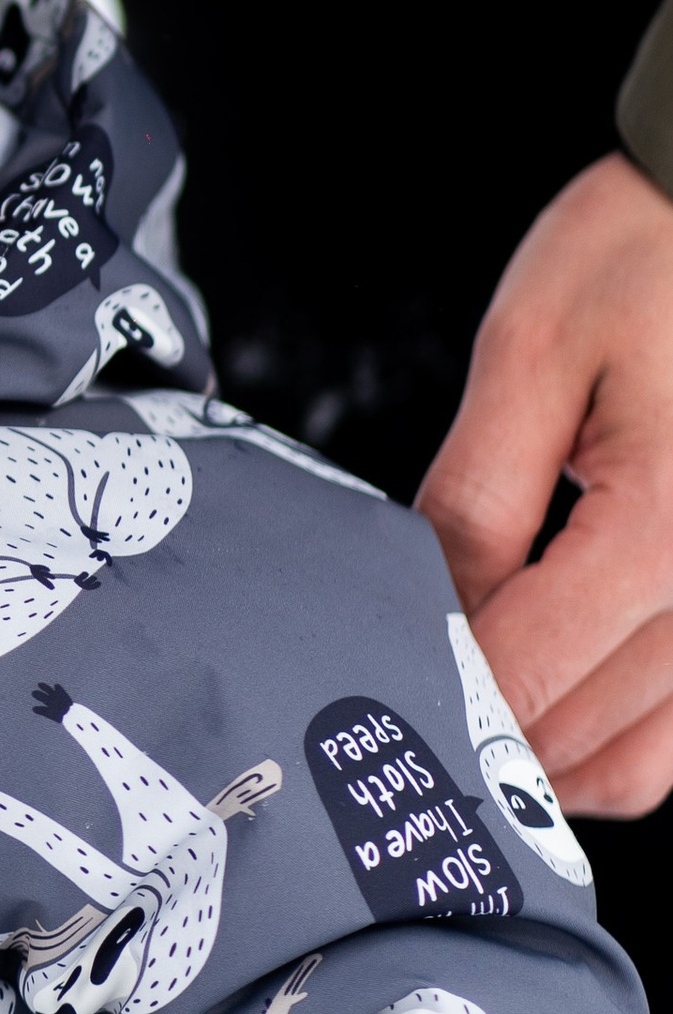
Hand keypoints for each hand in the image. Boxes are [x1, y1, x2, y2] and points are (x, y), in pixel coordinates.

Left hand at [418, 153, 672, 815]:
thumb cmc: (648, 254)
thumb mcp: (530, 350)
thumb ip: (474, 493)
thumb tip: (421, 598)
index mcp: (662, 528)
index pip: (527, 667)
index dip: (438, 690)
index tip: (369, 688)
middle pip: (583, 731)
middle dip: (484, 729)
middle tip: (396, 705)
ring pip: (648, 757)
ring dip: (553, 758)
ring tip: (468, 712)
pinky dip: (620, 736)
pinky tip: (552, 696)